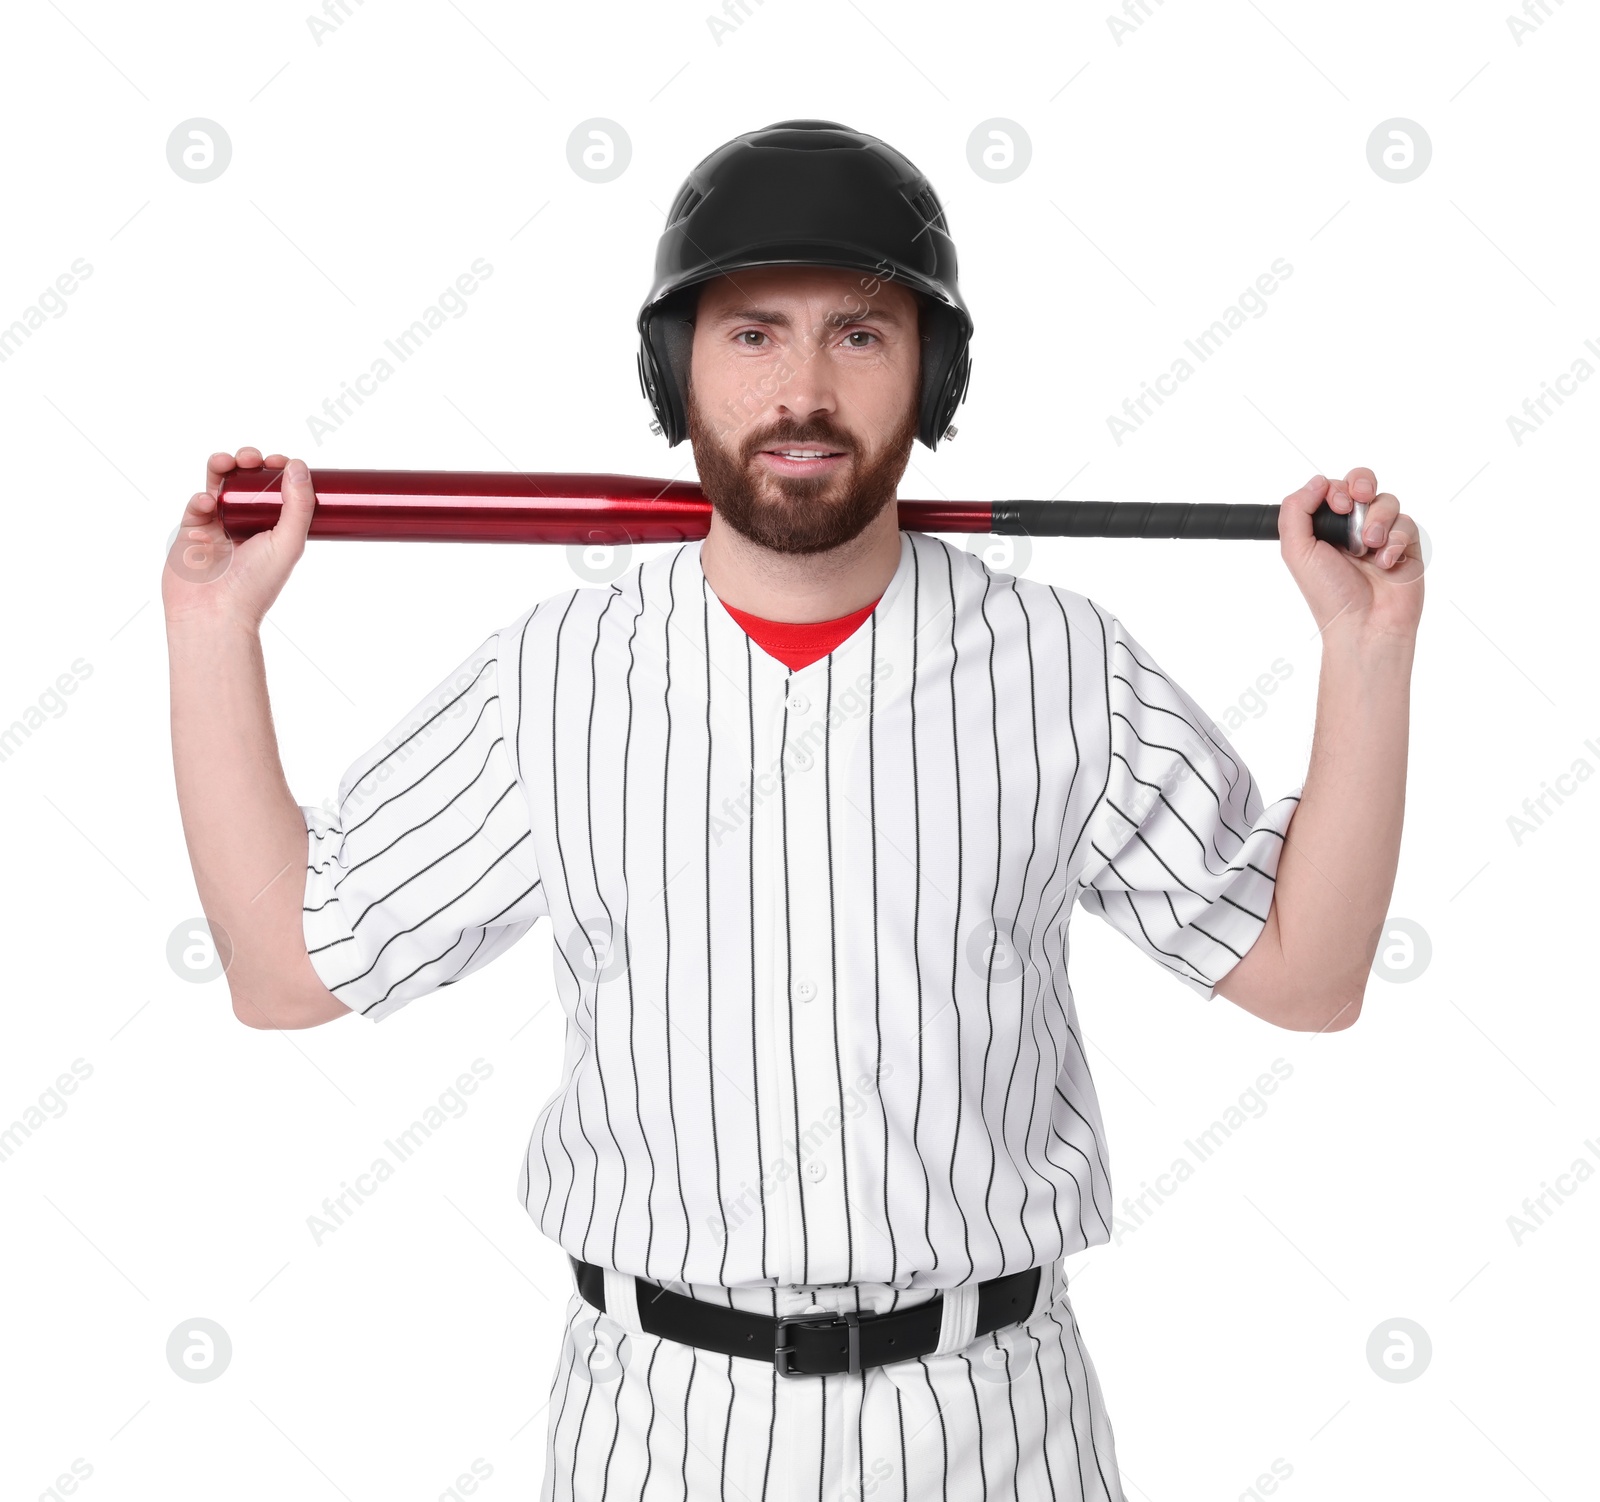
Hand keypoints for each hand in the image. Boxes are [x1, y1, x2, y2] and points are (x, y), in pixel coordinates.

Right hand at [162, 448, 317, 629]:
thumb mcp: (288, 543)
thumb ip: (298, 506)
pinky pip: (195, 505)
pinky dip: (201, 498)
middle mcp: (246, 525)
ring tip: (227, 461)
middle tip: (252, 457)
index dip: (278, 471)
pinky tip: (208, 502)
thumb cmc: (256, 585)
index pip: (277, 491)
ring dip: (221, 467)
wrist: (215, 614)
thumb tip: (300, 466)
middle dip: (248, 463)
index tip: (281, 461)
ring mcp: (217, 527)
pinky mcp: (192, 531)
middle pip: (245, 482)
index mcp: (273, 529)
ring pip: (217, 485)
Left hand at [1278, 468, 1423, 642]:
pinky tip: (1385, 563)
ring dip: (1377, 520)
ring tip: (1368, 547)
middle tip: (1358, 500)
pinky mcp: (1407, 547)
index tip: (1337, 506)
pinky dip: (1395, 540)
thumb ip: (1296, 511)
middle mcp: (1353, 529)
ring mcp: (1381, 536)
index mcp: (1325, 528)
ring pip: (1387, 501)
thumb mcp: (1297, 551)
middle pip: (1363, 483)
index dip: (1336, 489)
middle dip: (1362, 483)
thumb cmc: (1329, 594)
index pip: (1333, 489)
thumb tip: (1317, 481)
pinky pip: (1407, 524)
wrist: (1364, 624)